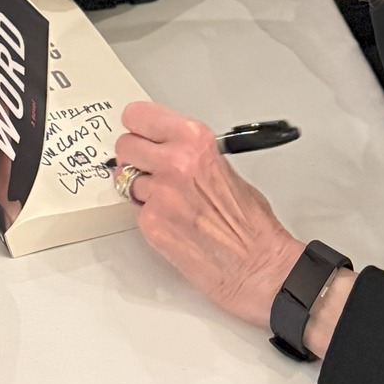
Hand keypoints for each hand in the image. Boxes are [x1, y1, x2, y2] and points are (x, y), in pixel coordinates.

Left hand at [113, 101, 305, 331]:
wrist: (259, 267)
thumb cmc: (250, 225)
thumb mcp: (222, 165)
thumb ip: (188, 151)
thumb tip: (162, 146)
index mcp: (194, 140)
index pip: (138, 115)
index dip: (137, 128)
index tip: (138, 133)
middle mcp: (174, 161)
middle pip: (125, 145)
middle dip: (134, 158)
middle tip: (148, 169)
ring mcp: (160, 193)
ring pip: (126, 179)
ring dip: (141, 189)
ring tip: (169, 202)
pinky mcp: (151, 223)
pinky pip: (136, 210)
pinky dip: (149, 215)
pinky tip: (172, 223)